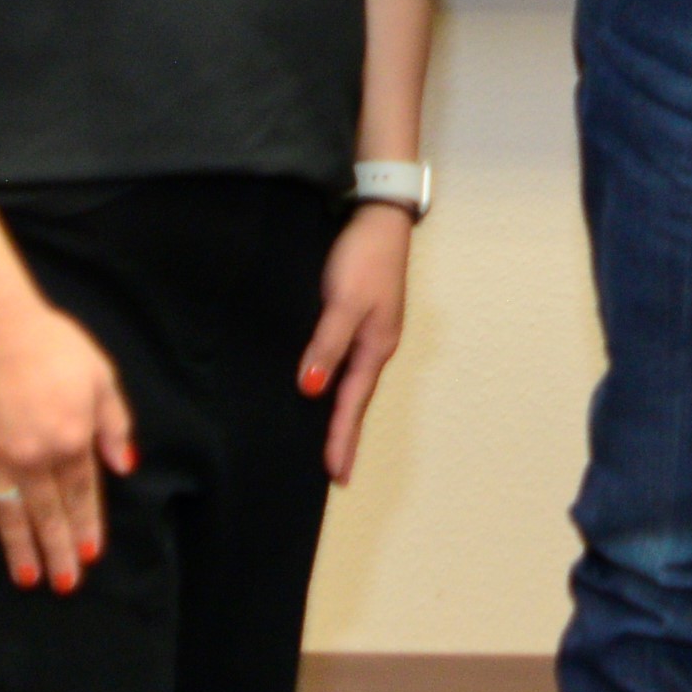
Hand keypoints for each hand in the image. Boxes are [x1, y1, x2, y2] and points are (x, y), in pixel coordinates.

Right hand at [0, 300, 134, 590]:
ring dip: (19, 546)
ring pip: (10, 510)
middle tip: (62, 585)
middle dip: (57, 551)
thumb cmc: (54, 346)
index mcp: (71, 439)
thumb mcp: (101, 378)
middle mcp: (34, 455)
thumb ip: (113, 426)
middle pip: (48, 513)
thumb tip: (124, 468)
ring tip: (26, 577)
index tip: (90, 556)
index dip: (87, 526)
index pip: (82, 495)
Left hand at [299, 202, 413, 482]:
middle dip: (346, 435)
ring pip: (352, 382)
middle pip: (357, 400)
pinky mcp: (360, 317)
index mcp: (375, 347)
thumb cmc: (364, 257)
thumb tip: (312, 389)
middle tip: (336, 471)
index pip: (353, 404)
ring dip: (343, 413)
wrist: (379, 216)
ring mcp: (369, 331)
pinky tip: (325, 387)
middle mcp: (375, 345)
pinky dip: (338, 384)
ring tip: (331, 441)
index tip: (336, 474)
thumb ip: (327, 345)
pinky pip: (347, 362)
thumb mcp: (344, 303)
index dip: (342, 439)